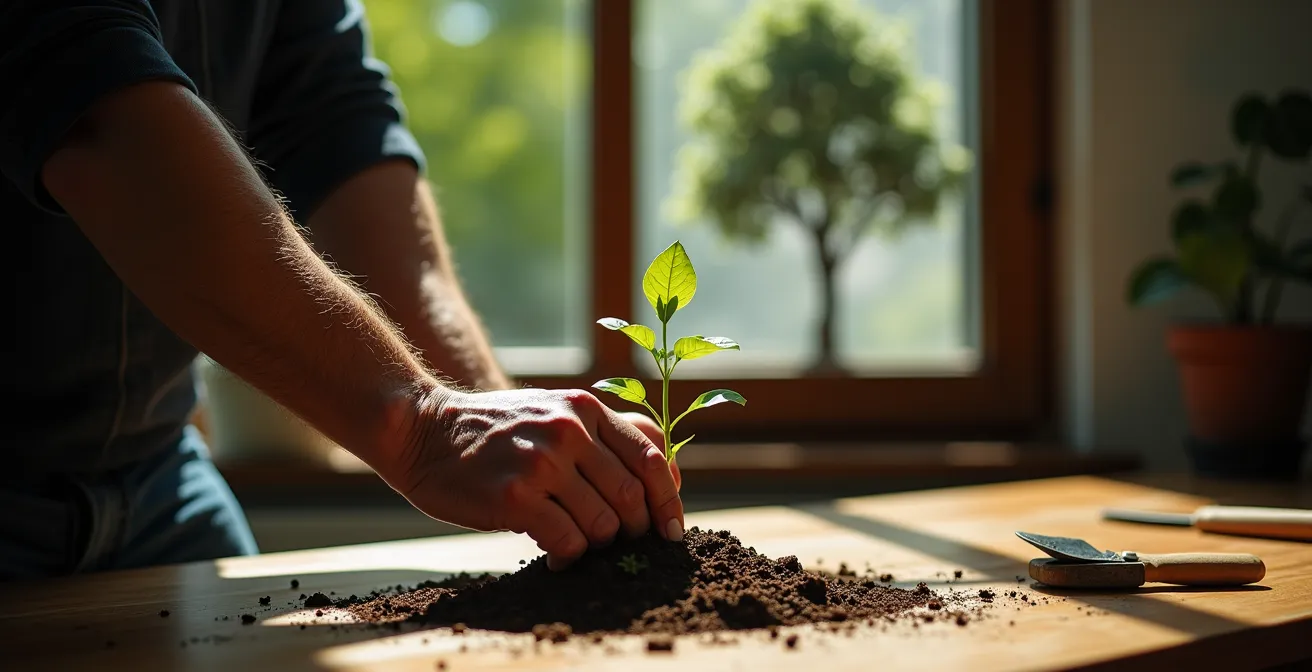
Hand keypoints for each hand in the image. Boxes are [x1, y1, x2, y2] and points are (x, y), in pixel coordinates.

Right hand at [387, 388, 684, 569]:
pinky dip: (569, 559)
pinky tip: (556, 557)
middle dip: (633, 531)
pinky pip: (568, 541)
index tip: (672, 531)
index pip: (651, 457)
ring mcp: (542, 462)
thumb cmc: (498, 431)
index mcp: (586, 409)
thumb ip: (611, 436)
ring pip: (602, 524)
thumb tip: (672, 477)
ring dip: (597, 546)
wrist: (423, 431)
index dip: (668, 500)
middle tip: (619, 545)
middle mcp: (569, 430)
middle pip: (631, 497)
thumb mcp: (558, 412)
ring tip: (579, 546)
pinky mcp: (515, 496)